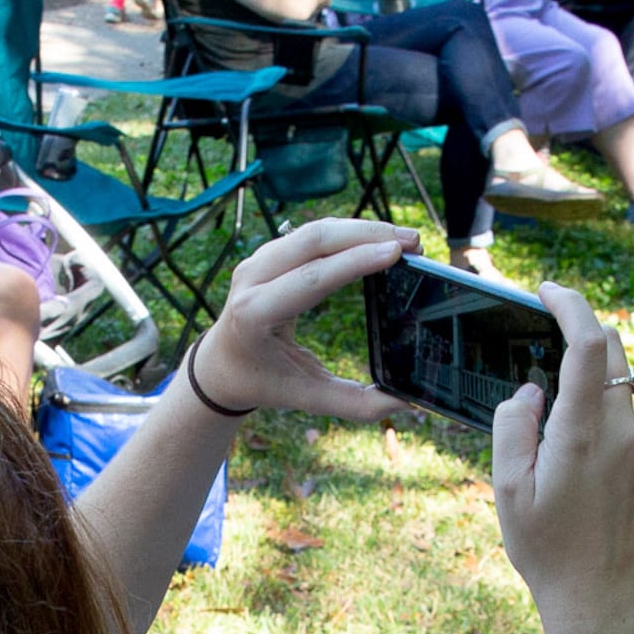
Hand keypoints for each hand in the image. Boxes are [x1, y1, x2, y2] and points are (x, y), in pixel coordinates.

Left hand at [193, 219, 414, 425]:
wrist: (220, 364)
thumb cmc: (263, 381)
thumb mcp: (306, 397)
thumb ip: (355, 403)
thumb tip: (406, 403)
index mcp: (254, 314)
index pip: (310, 278)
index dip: (354, 262)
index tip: (396, 252)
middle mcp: (251, 280)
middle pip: (313, 240)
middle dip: (367, 234)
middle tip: (413, 242)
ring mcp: (258, 260)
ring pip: (315, 230)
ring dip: (362, 229)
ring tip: (405, 241)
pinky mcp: (269, 253)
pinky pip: (312, 233)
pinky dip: (348, 232)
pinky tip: (379, 240)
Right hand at [489, 280, 633, 633]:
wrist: (601, 603)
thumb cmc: (548, 552)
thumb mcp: (508, 491)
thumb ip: (512, 427)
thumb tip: (529, 392)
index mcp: (584, 433)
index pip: (588, 343)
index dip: (570, 303)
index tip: (547, 290)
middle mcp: (623, 431)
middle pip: (612, 351)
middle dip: (579, 329)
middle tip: (541, 332)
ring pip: (618, 384)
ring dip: (585, 377)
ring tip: (547, 411)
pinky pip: (623, 416)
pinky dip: (597, 409)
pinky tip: (570, 449)